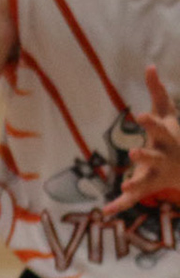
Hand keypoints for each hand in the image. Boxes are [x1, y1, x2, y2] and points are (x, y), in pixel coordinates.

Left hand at [103, 66, 179, 215]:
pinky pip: (132, 199)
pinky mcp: (145, 188)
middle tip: (133, 152)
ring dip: (135, 184)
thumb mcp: (167, 113)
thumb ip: (158, 92)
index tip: (139, 114)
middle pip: (154, 157)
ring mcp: (155, 175)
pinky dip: (119, 205)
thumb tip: (149, 65)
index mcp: (166, 138)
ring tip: (124, 185)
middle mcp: (162, 158)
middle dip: (145, 156)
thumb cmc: (172, 136)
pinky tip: (105, 212)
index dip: (150, 122)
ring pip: (145, 182)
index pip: (159, 129)